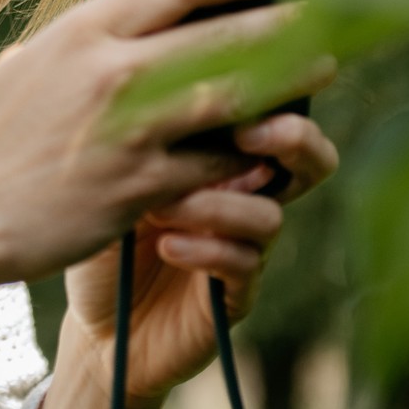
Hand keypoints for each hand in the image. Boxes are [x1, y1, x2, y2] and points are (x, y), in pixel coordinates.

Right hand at [0, 0, 326, 288]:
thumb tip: (136, 3)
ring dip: (286, 78)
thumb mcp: (33, 62)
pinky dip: (251, 152)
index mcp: (85, 32)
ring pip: (232, 94)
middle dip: (279, 19)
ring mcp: (130, 130)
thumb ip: (89, 33)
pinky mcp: (142, 186)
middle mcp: (111, 71)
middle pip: (219, 31)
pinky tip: (279, 142)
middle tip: (319, 13)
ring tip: (323, 66)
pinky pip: (216, 164)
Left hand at [53, 111, 339, 408]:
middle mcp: (247, 199)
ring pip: (269, 214)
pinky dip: (207, 250)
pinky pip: (244, 264)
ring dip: (218, 205)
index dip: (268, 95)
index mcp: (224, 160)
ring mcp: (247, 248)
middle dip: (293, 138)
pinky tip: (168, 245)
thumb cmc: (105, 240)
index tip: (233, 81)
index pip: (268, 115)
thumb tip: (170, 99)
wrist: (99, 328)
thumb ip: (146, 147)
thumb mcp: (113, 183)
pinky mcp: (237, 296)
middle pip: (309, 160)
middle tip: (249, 133)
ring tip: (164, 208)